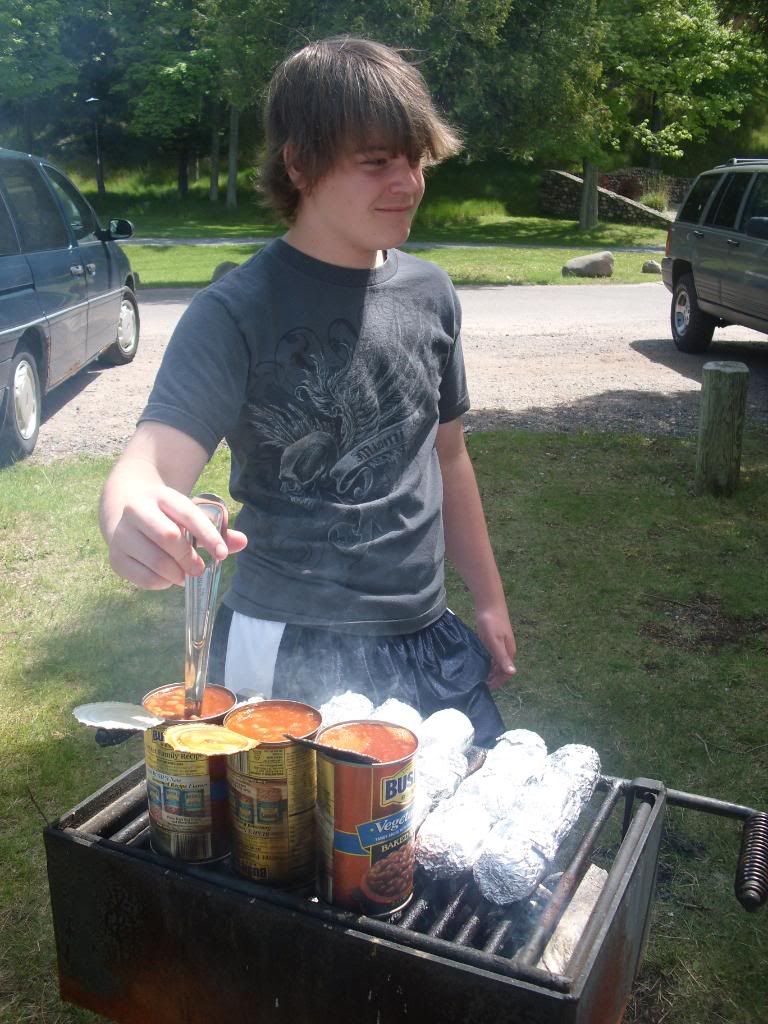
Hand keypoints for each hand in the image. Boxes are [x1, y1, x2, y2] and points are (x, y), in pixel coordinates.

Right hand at [107, 486, 247, 589]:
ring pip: (154, 559)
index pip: (188, 515)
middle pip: (168, 536)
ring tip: (184, 575)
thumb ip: (216, 530)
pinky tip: (167, 578)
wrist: (123, 508)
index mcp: (162, 496)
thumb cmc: (167, 516)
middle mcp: (137, 511)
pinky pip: (141, 577)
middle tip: (199, 569)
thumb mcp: (188, 514)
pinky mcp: (115, 557)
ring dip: (175, 573)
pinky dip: (160, 583)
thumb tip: (243, 542)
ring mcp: (122, 534)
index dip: (208, 536)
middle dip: (189, 557)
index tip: (222, 554)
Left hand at [475, 604, 516, 691]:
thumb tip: (513, 673)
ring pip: (495, 663)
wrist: (488, 603)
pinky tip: (478, 664)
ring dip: (489, 671)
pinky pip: (491, 655)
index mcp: (509, 652)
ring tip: (477, 677)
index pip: (506, 673)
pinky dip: (486, 662)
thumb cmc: (491, 622)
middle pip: (501, 669)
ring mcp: (500, 644)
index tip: (486, 688)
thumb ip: (502, 657)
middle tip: (479, 685)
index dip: (498, 682)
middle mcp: (506, 650)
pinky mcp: (493, 639)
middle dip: (493, 678)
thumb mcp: (495, 641)